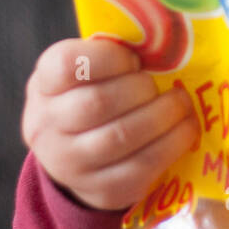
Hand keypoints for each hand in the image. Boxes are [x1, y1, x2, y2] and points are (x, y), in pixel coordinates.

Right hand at [21, 37, 198, 210]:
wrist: (74, 158)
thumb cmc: (89, 97)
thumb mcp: (85, 73)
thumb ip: (111, 56)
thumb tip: (163, 40)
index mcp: (44, 84)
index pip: (68, 64)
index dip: (109, 58)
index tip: (134, 59)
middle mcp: (47, 125)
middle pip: (99, 102)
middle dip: (141, 88)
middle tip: (159, 85)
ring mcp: (70, 163)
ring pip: (122, 136)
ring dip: (163, 115)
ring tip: (179, 104)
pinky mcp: (101, 189)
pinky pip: (142, 166)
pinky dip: (172, 143)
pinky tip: (184, 128)